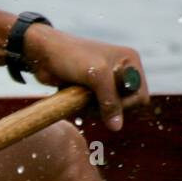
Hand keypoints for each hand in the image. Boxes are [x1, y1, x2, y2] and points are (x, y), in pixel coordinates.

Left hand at [23, 24, 149, 130]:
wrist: (41, 53)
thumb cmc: (70, 56)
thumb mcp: (95, 75)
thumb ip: (110, 100)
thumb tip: (117, 127)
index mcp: (130, 62)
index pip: (140, 96)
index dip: (124, 105)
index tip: (104, 102)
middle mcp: (121, 71)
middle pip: (125, 107)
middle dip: (105, 108)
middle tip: (87, 101)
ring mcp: (105, 81)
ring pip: (107, 111)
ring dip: (92, 110)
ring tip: (78, 98)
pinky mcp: (90, 90)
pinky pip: (94, 110)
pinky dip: (84, 109)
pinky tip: (73, 100)